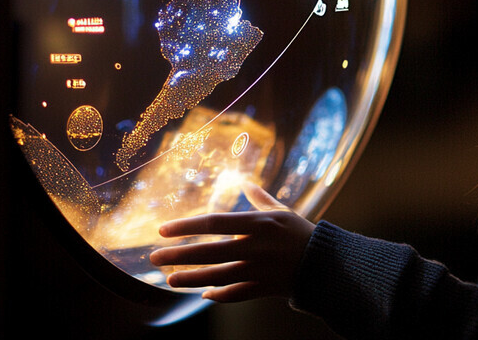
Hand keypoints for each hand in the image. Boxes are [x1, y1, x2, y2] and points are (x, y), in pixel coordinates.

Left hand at [149, 182, 315, 301]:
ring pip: (216, 276)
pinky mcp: (262, 288)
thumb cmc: (299, 232)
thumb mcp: (280, 211)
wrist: (323, 263)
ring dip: (191, 279)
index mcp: (256, 223)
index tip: (163, 229)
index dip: (187, 226)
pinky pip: (234, 294)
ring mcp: (257, 270)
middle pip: (209, 252)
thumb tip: (244, 182)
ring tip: (170, 280)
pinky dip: (218, 296)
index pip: (214, 223)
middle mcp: (254, 246)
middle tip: (154, 258)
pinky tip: (203, 295)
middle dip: (179, 255)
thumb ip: (259, 198)